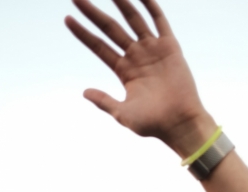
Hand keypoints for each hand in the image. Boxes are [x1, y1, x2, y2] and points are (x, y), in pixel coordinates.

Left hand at [65, 0, 215, 154]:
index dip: (83, 33)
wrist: (180, 123)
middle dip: (94, 13)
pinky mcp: (170, 47)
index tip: (67, 19)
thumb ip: (105, 102)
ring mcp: (153, 50)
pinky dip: (150, 5)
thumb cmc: (154, 124)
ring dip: (121, 3)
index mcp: (124, 71)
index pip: (99, 46)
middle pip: (111, 29)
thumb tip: (84, 92)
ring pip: (133, 19)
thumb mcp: (124, 115)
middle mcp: (136, 57)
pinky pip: (159, 21)